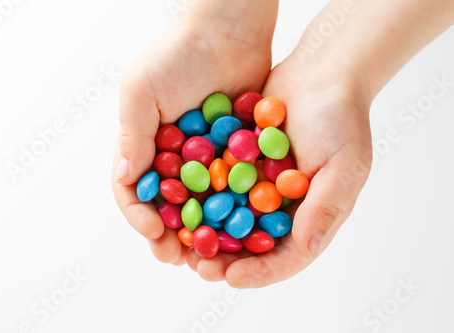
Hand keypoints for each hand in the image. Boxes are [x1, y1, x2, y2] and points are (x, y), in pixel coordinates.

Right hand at [112, 2, 276, 264]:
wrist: (228, 29)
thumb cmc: (178, 54)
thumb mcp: (142, 90)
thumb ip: (133, 135)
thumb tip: (127, 178)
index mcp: (144, 145)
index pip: (134, 190)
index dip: (139, 215)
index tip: (153, 231)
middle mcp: (172, 157)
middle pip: (167, 207)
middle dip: (169, 236)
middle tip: (177, 259)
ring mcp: (204, 159)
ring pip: (200, 206)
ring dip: (201, 234)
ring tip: (207, 257)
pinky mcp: (233, 155)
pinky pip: (231, 190)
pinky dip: (232, 211)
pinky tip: (238, 230)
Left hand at [187, 53, 372, 287]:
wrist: (320, 73)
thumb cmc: (340, 118)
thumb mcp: (344, 164)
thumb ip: (325, 206)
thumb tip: (309, 248)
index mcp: (310, 216)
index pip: (287, 257)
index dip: (260, 271)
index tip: (232, 278)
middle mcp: (282, 207)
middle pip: (252, 246)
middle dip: (225, 260)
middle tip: (199, 269)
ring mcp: (258, 187)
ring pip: (229, 221)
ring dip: (206, 236)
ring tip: (181, 247)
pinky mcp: (239, 164)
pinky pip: (217, 188)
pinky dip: (199, 199)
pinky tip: (177, 206)